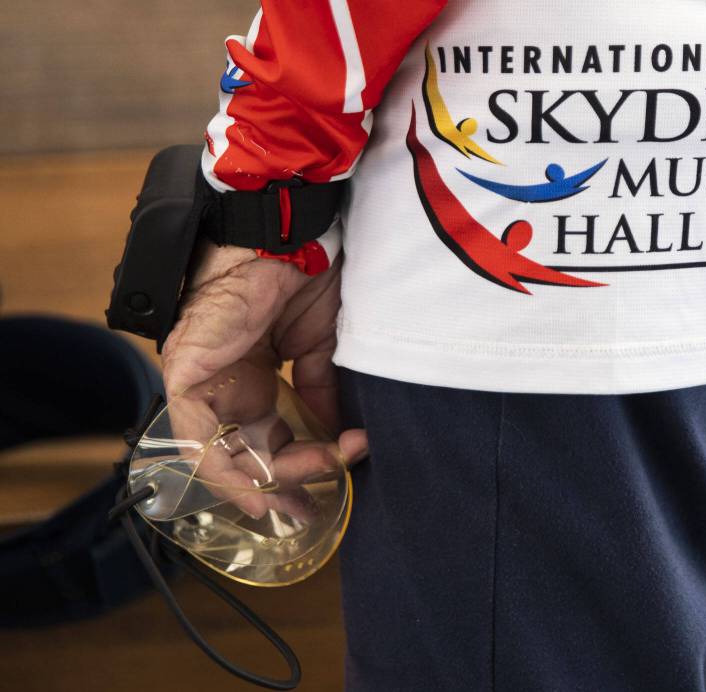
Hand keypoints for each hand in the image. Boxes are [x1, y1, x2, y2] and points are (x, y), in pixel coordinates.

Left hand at [158, 240, 367, 518]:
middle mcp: (226, 382)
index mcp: (255, 374)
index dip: (299, 465)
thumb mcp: (323, 349)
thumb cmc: (305, 277)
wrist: (287, 236)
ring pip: (220, 452)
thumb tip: (338, 440)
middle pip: (248, 451)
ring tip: (299, 496)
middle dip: (283, 483)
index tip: (332, 484)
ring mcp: (203, 378)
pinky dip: (223, 469)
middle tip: (316, 504)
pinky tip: (258, 489)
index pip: (270, 435)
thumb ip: (323, 395)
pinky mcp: (188, 372)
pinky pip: (196, 435)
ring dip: (262, 480)